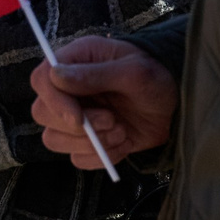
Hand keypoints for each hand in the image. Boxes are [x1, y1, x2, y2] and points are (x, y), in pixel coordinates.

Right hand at [29, 36, 177, 167]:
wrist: (178, 106)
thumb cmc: (158, 78)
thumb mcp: (134, 72)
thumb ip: (96, 75)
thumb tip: (57, 75)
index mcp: (76, 61)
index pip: (42, 79)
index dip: (54, 101)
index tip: (79, 118)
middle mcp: (69, 89)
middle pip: (42, 113)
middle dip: (77, 127)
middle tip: (113, 121)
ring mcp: (76, 116)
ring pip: (55, 140)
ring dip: (91, 143)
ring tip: (121, 131)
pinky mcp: (87, 141)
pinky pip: (78, 159)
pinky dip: (101, 157)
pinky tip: (123, 144)